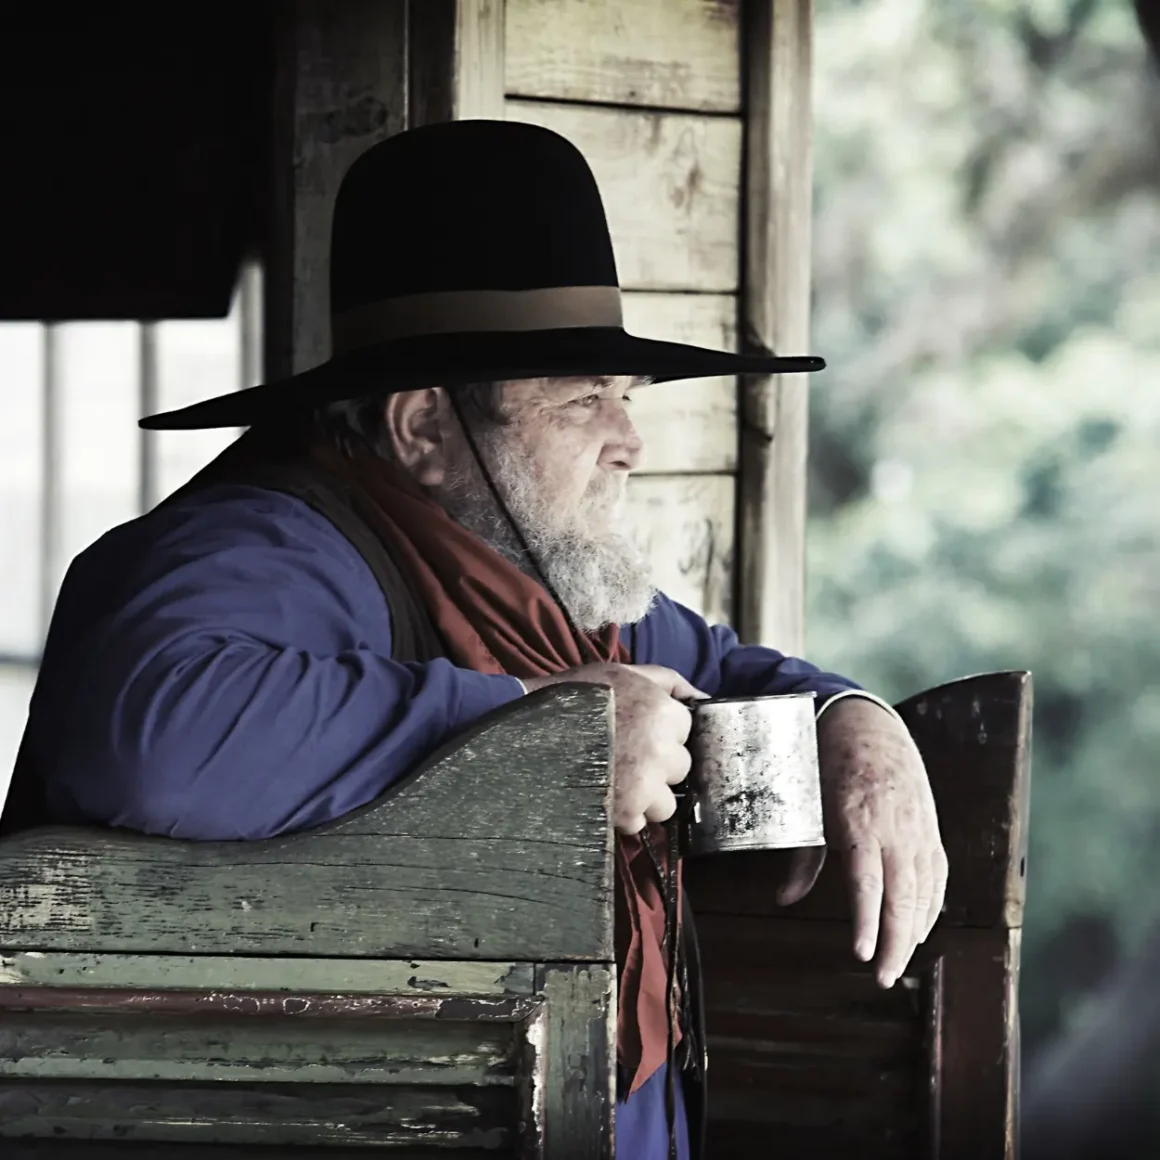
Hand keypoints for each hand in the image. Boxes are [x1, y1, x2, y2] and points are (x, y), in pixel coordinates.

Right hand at [523, 664, 706, 833]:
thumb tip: (705, 699)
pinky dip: (625, 813)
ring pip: (666, 802)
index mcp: (664, 713)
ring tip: (617, 778)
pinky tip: (605, 793)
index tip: (640, 731)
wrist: (529, 728)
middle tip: (627, 754)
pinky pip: (640, 823)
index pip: (686, 731)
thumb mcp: (625, 673)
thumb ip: (671, 682)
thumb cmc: (576, 695)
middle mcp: (661, 750)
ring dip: (647, 794)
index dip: (663, 731)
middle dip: (659, 764)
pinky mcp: (624, 812)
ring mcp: (644, 785)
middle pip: (680, 768)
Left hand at [814, 697, 947, 987]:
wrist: (869, 725)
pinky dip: (931, 905)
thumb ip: (804, 856)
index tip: (863, 955)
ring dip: (914, 930)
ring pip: (925, 890)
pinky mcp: (931, 829)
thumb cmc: (830, 765)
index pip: (867, 881)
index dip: (867, 920)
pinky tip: (920, 929)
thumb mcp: (809, 803)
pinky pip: (937, 875)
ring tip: (899, 964)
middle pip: (903, 895)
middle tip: (884, 978)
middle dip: (896, 941)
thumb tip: (783, 899)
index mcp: (861, 818)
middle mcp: (896, 827)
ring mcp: (919, 828)